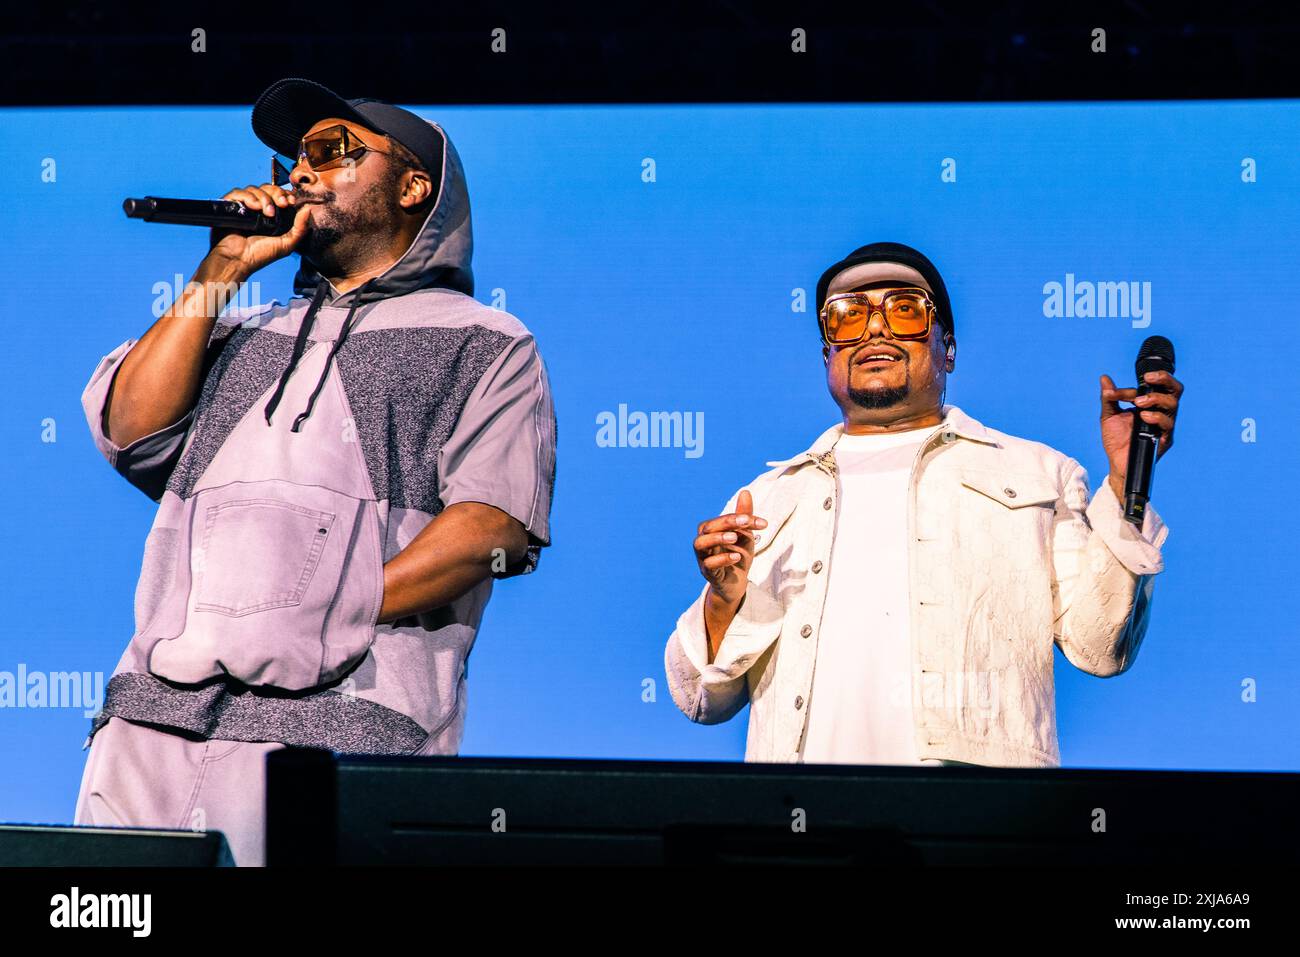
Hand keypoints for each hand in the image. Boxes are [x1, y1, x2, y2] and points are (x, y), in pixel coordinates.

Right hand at [206, 182, 310, 276]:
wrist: (238, 261)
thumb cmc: (260, 255)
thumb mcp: (287, 244)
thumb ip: (300, 228)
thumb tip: (309, 209)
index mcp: (271, 215)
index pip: (279, 195)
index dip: (286, 194)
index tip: (291, 202)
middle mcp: (257, 208)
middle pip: (268, 188)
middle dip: (277, 193)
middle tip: (282, 204)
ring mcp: (243, 206)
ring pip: (254, 189)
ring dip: (264, 198)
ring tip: (267, 213)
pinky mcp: (229, 205)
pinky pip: (238, 192)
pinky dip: (248, 196)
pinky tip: (254, 207)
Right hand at [693, 488, 767, 606]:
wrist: (737, 583)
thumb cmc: (737, 555)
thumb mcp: (745, 535)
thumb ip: (744, 516)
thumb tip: (745, 491)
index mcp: (711, 530)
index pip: (722, 519)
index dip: (739, 517)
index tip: (761, 522)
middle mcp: (703, 542)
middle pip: (706, 527)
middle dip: (726, 522)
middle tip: (745, 522)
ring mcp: (703, 558)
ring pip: (700, 544)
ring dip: (717, 538)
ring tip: (734, 538)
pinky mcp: (708, 573)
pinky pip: (708, 565)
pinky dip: (722, 559)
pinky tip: (736, 557)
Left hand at [1099, 370, 1182, 496]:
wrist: (1116, 462)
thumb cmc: (1116, 439)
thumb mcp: (1109, 415)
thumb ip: (1109, 397)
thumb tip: (1104, 378)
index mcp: (1150, 403)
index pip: (1153, 385)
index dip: (1135, 385)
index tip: (1116, 392)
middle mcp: (1160, 411)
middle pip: (1175, 389)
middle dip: (1164, 379)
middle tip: (1147, 378)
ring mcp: (1164, 425)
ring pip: (1173, 404)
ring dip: (1156, 399)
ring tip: (1138, 403)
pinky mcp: (1165, 439)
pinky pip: (1168, 425)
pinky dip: (1156, 418)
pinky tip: (1144, 417)